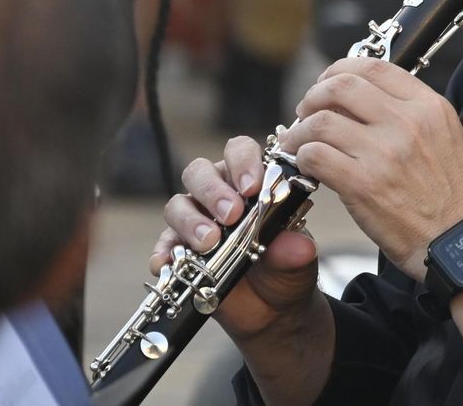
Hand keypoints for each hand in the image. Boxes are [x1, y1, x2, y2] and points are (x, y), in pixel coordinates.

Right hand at [155, 136, 322, 343]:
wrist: (274, 311)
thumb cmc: (286, 270)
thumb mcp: (298, 261)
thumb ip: (295, 250)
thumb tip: (296, 245)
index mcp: (250, 182)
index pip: (239, 152)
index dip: (243, 162)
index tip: (253, 186)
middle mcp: (219, 196)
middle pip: (200, 172)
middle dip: (213, 190)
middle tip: (231, 214)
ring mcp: (196, 223)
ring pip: (177, 204)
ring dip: (190, 221)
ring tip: (209, 242)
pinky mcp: (180, 253)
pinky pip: (163, 246)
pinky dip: (165, 254)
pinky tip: (171, 264)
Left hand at [281, 57, 462, 280]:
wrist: (460, 243)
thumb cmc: (454, 197)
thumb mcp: (447, 137)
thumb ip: (412, 114)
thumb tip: (366, 101)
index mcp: (429, 107)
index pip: (374, 67)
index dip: (340, 69)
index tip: (328, 83)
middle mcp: (406, 122)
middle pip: (341, 85)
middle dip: (314, 94)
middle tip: (307, 110)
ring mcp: (384, 152)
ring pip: (320, 121)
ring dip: (300, 130)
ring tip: (298, 142)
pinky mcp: (363, 184)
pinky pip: (315, 156)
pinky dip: (302, 158)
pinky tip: (306, 166)